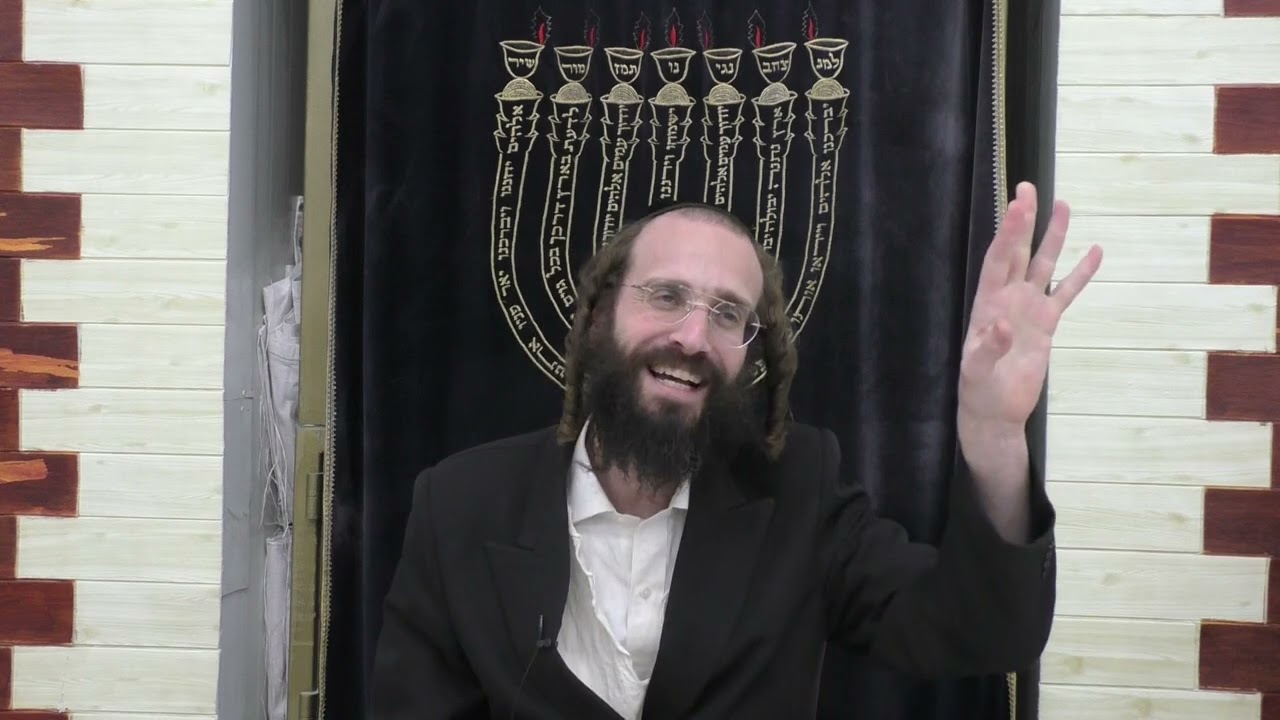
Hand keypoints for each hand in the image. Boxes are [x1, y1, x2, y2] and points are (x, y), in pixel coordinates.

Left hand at [958, 182, 1101, 433]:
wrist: (995, 411)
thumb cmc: (979, 390)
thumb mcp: (976, 372)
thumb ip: (989, 348)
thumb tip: (1002, 325)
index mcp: (987, 304)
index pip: (999, 260)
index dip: (1009, 233)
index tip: (1018, 205)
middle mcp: (1007, 298)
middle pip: (1018, 252)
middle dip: (1024, 221)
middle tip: (1030, 188)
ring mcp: (1028, 308)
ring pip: (1043, 265)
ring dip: (1053, 237)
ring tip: (1064, 205)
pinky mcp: (1045, 324)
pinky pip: (1066, 293)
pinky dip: (1080, 274)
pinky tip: (1094, 253)